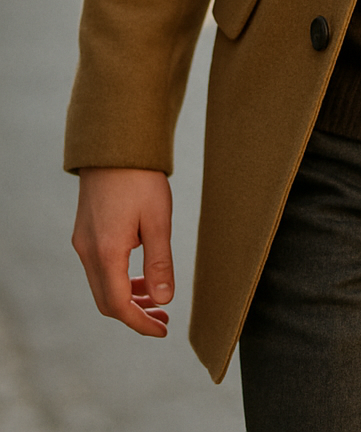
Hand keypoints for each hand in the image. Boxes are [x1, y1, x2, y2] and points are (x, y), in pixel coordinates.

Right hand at [72, 168, 173, 336]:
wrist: (114, 146)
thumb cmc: (140, 179)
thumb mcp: (158, 220)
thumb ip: (160, 262)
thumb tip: (164, 299)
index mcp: (106, 252)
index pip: (119, 305)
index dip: (140, 323)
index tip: (162, 329)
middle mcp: (88, 251)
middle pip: (106, 301)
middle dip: (134, 314)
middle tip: (162, 317)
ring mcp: (83, 242)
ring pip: (101, 285)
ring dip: (126, 297)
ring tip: (155, 298)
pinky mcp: (85, 232)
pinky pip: (99, 268)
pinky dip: (118, 279)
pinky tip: (139, 274)